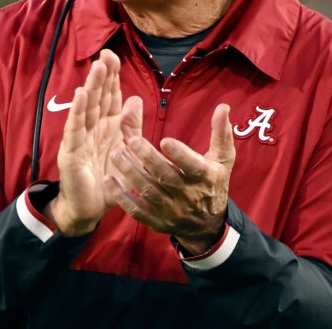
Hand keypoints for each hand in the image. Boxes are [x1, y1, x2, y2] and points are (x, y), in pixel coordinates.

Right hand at [44, 49, 141, 235]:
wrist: (89, 208)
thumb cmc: (107, 178)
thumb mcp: (125, 149)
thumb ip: (131, 126)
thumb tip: (135, 99)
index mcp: (107, 125)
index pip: (110, 96)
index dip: (112, 77)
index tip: (113, 56)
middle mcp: (93, 127)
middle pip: (98, 97)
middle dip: (102, 75)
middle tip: (106, 54)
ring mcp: (80, 138)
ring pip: (87, 107)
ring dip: (92, 86)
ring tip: (96, 67)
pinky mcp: (70, 152)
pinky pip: (75, 129)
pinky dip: (78, 111)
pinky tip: (81, 95)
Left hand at [105, 103, 235, 254]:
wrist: (207, 225)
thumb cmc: (213, 182)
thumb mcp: (222, 159)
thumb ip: (221, 132)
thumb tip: (223, 106)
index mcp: (205, 177)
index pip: (192, 166)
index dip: (179, 154)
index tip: (165, 140)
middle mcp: (188, 196)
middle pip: (166, 177)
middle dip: (148, 159)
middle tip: (131, 141)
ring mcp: (171, 211)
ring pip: (148, 192)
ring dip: (131, 173)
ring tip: (116, 154)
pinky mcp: (156, 221)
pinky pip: (136, 210)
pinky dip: (122, 196)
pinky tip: (108, 180)